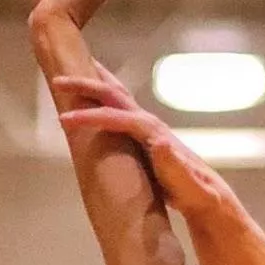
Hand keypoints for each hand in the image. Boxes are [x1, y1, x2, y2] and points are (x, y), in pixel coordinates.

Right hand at [54, 67, 220, 216]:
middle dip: (85, 86)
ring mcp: (147, 126)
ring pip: (117, 96)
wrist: (207, 196)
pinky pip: (118, 109)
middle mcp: (149, 123)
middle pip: (114, 95)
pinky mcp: (144, 135)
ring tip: (75, 69)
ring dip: (95, 82)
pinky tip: (93, 98)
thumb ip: (174, 164)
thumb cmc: (195, 193)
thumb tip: (160, 142)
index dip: (89, 117)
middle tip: (58, 81)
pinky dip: (103, 97)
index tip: (63, 120)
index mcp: (153, 132)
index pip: (115, 117)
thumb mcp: (185, 182)